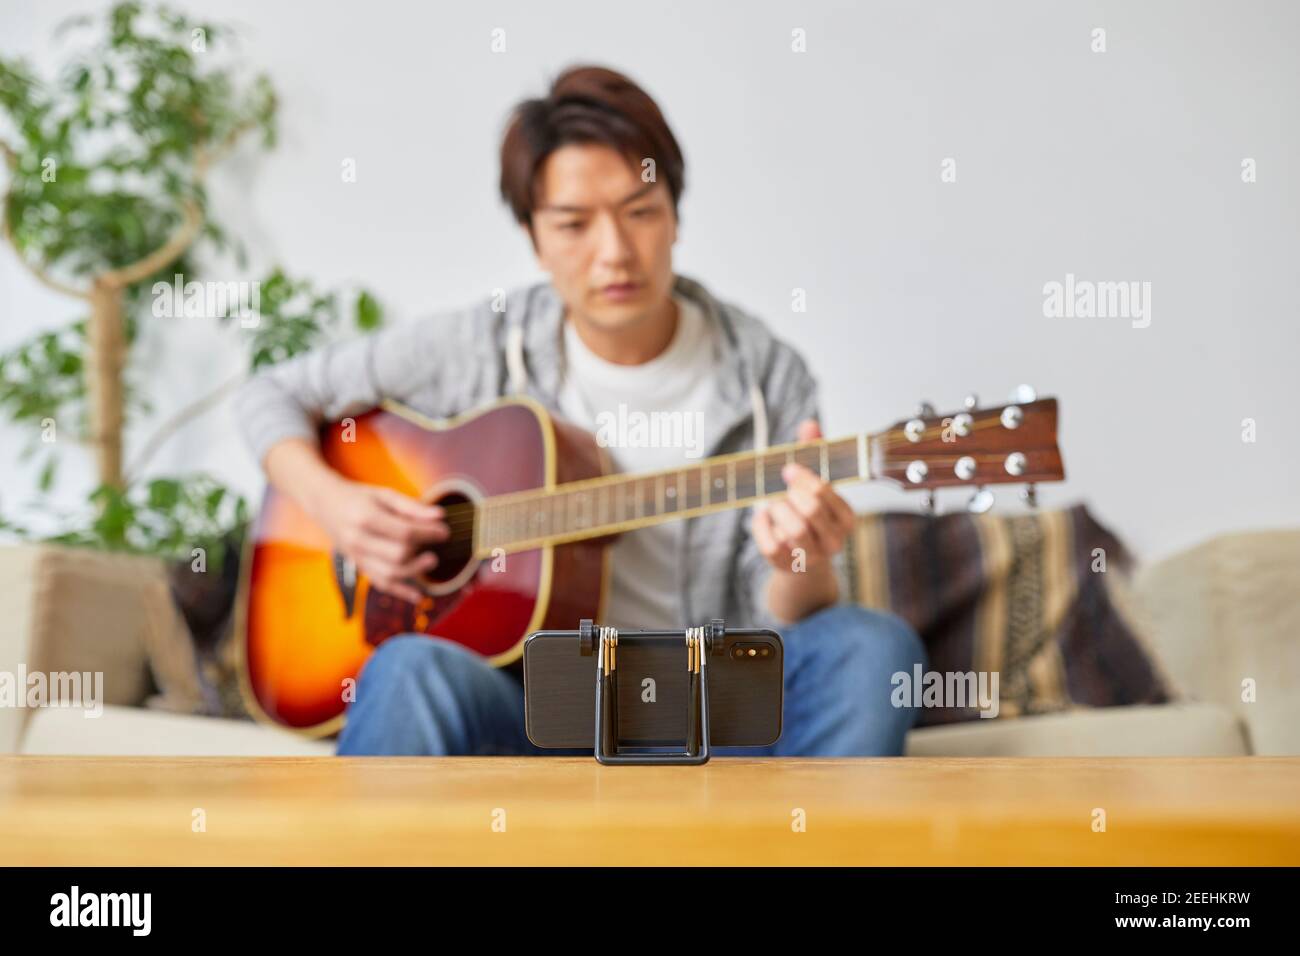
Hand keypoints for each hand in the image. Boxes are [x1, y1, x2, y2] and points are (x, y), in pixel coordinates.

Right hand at [310, 479, 448, 603]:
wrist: (326, 505)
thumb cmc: (360, 497)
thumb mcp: (384, 495)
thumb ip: (412, 506)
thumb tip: (440, 516)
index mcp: (365, 517)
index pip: (403, 532)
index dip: (428, 533)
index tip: (444, 531)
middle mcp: (358, 540)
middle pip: (397, 555)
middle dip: (421, 553)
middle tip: (437, 546)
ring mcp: (356, 556)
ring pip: (389, 574)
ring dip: (415, 572)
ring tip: (431, 561)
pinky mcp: (359, 566)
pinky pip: (380, 583)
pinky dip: (400, 592)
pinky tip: (419, 596)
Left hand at [751, 419, 854, 573]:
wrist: (801, 558)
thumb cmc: (809, 512)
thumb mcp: (813, 482)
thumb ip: (813, 453)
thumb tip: (809, 424)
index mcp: (846, 517)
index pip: (825, 493)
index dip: (804, 478)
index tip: (788, 469)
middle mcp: (835, 540)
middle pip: (810, 510)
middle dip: (790, 494)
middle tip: (781, 488)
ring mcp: (812, 556)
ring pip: (793, 529)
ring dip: (777, 510)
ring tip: (773, 504)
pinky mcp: (787, 565)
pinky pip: (770, 544)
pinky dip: (761, 526)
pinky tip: (763, 518)